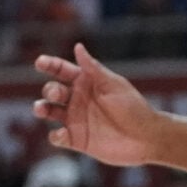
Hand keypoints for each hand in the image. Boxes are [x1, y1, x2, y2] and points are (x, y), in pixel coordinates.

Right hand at [32, 43, 160, 165]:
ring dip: (41, 109)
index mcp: (86, 82)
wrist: (147, 138)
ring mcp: (76, 119)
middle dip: (50, 90)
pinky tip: (61, 133)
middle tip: (56, 94)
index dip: (50, 64)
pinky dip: (55, 135)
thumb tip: (78, 47)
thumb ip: (93, 69)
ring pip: (49, 111)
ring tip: (41, 109)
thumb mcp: (113, 85)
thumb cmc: (133, 108)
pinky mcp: (77, 139)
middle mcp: (78, 99)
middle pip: (53, 90)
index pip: (62, 70)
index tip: (40, 62)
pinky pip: (58, 137)